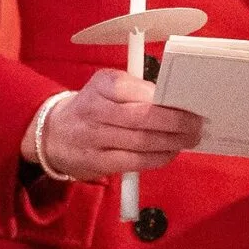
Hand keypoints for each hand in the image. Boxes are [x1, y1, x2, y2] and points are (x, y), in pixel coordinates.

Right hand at [22, 69, 201, 181]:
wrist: (53, 134)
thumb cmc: (92, 107)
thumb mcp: (106, 87)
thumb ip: (136, 90)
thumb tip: (174, 100)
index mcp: (102, 85)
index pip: (137, 89)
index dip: (165, 98)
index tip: (187, 102)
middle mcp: (95, 110)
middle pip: (143, 117)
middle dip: (176, 122)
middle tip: (196, 125)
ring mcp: (95, 139)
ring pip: (142, 142)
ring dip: (171, 142)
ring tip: (189, 139)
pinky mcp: (97, 162)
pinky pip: (134, 162)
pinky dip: (157, 158)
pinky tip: (170, 153)